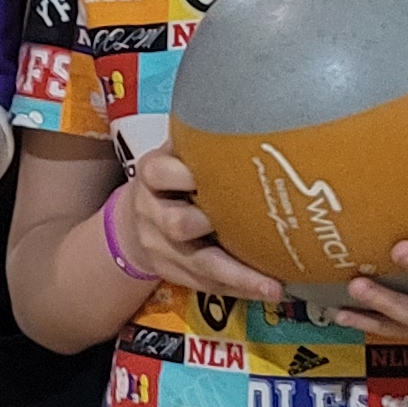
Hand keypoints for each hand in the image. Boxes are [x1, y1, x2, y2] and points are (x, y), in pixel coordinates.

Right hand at [111, 148, 292, 305]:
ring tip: (272, 286)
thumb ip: (200, 142)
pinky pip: (206, 285)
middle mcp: (152, 212)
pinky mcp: (173, 273)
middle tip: (245, 229)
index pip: (158, 172)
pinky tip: (268, 291)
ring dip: (237, 275)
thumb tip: (261, 116)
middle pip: (175, 223)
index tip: (203, 174)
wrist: (135, 221)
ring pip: (197, 265)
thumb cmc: (173, 179)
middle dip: (208, 228)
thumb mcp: (176, 154)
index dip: (180, 175)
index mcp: (152, 174)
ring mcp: (160, 247)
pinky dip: (238, 289)